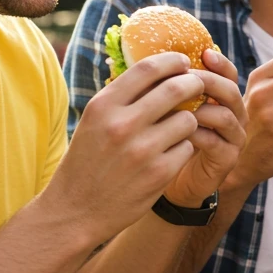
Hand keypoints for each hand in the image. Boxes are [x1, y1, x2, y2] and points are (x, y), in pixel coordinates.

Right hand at [48, 53, 205, 239]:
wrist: (74, 211)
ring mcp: (142, 151)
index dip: (172, 60)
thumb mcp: (94, 121)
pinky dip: (183, 148)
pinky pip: (187, 147)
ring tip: (178, 127)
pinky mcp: (159, 174)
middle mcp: (122, 125)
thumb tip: (159, 68)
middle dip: (194, 83)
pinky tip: (170, 154)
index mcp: (103, 106)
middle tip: (197, 85)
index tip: (183, 61)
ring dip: (188, 120)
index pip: (148, 68)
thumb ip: (122, 97)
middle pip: (176, 88)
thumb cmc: (87, 161)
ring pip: (187, 119)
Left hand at [162, 48, 248, 206]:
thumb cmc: (161, 138)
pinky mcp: (227, 160)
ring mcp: (233, 138)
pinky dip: (197, 134)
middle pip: (231, 90)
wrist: (167, 180)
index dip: (219, 62)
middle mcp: (233, 115)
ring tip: (178, 105)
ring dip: (202, 107)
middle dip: (209, 81)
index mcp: (220, 98)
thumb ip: (164, 86)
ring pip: (226, 115)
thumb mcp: (163, 108)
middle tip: (187, 77)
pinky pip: (216, 142)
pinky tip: (176, 132)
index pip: (227, 73)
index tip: (204, 53)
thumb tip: (146, 57)